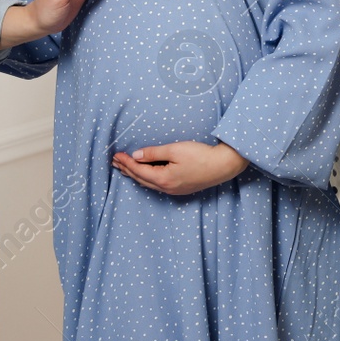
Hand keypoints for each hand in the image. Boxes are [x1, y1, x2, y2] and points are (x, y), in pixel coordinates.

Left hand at [112, 141, 248, 195]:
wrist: (223, 165)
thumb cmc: (201, 155)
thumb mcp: (175, 150)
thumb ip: (154, 153)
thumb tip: (136, 156)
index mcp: (163, 179)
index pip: (138, 170)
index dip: (126, 162)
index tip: (117, 155)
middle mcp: (167, 188)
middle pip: (141, 179)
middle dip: (127, 169)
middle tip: (115, 161)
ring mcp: (174, 190)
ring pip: (148, 184)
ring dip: (136, 175)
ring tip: (125, 169)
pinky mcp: (181, 189)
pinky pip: (157, 185)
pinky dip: (147, 178)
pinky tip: (145, 175)